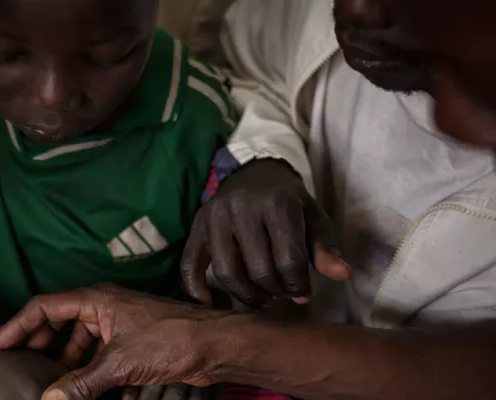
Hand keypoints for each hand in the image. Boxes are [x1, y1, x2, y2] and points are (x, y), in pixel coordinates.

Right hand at [0, 284, 230, 399]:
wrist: (214, 345)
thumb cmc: (172, 339)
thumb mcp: (121, 364)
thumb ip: (82, 383)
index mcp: (97, 299)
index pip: (46, 306)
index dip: (19, 323)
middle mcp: (104, 307)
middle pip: (59, 320)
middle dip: (39, 341)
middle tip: (22, 364)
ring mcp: (118, 323)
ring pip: (79, 338)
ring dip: (64, 358)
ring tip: (50, 381)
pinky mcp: (131, 341)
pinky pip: (97, 351)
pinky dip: (85, 367)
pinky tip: (80, 386)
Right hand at [182, 159, 350, 307]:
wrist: (254, 173)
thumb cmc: (287, 200)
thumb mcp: (313, 216)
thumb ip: (325, 247)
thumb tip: (342, 276)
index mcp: (276, 204)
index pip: (288, 260)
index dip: (298, 285)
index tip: (303, 292)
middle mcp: (241, 208)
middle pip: (258, 269)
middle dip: (275, 290)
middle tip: (283, 293)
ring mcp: (214, 217)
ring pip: (226, 271)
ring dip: (246, 294)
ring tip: (262, 298)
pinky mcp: (197, 226)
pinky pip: (189, 263)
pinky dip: (195, 288)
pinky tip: (209, 303)